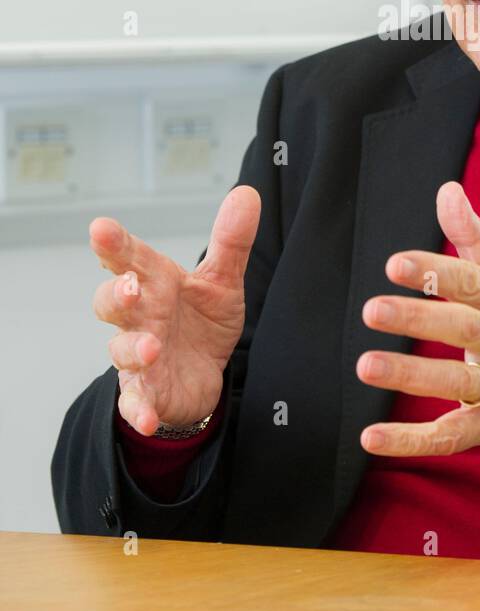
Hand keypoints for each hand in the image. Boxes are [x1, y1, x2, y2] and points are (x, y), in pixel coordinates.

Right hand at [89, 185, 260, 434]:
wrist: (204, 374)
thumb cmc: (202, 320)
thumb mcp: (222, 280)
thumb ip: (231, 241)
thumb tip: (247, 193)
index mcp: (155, 283)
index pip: (129, 258)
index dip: (114, 244)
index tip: (100, 228)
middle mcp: (140, 317)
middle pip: (112, 301)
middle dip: (117, 294)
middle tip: (131, 287)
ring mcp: (139, 356)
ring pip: (120, 350)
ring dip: (130, 348)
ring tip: (150, 347)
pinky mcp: (146, 393)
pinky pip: (134, 402)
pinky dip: (137, 409)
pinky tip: (146, 416)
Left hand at [357, 181, 479, 457]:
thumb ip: (474, 238)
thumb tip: (447, 190)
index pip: (473, 283)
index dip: (435, 272)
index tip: (394, 263)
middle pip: (465, 327)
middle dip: (419, 318)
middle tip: (371, 309)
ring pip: (459, 382)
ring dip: (412, 376)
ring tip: (365, 365)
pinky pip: (451, 436)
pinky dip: (411, 441)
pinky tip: (371, 438)